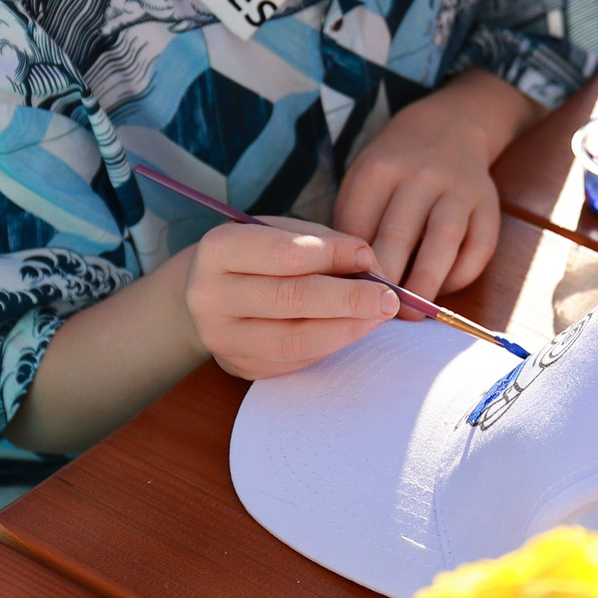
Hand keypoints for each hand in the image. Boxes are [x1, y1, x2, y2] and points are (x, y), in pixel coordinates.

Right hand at [186, 218, 397, 380]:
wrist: (211, 291)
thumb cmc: (255, 254)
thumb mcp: (281, 231)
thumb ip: (323, 243)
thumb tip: (369, 264)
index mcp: (218, 250)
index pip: (285, 256)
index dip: (333, 257)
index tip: (368, 257)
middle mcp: (209, 296)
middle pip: (290, 300)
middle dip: (349, 299)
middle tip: (388, 297)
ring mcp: (221, 338)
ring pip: (294, 340)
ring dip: (346, 329)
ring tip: (378, 316)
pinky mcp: (239, 366)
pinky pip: (294, 360)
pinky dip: (330, 345)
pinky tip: (353, 330)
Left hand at [334, 79, 522, 299]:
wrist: (448, 127)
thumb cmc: (394, 169)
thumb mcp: (363, 179)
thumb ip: (354, 222)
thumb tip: (347, 280)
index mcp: (379, 169)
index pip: (360, 223)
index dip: (352, 264)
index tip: (347, 293)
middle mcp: (421, 175)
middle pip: (400, 233)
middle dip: (387, 278)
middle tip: (377, 310)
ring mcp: (459, 188)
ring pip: (443, 240)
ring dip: (425, 281)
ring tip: (411, 313)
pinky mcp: (489, 205)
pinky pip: (478, 247)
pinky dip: (461, 275)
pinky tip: (442, 289)